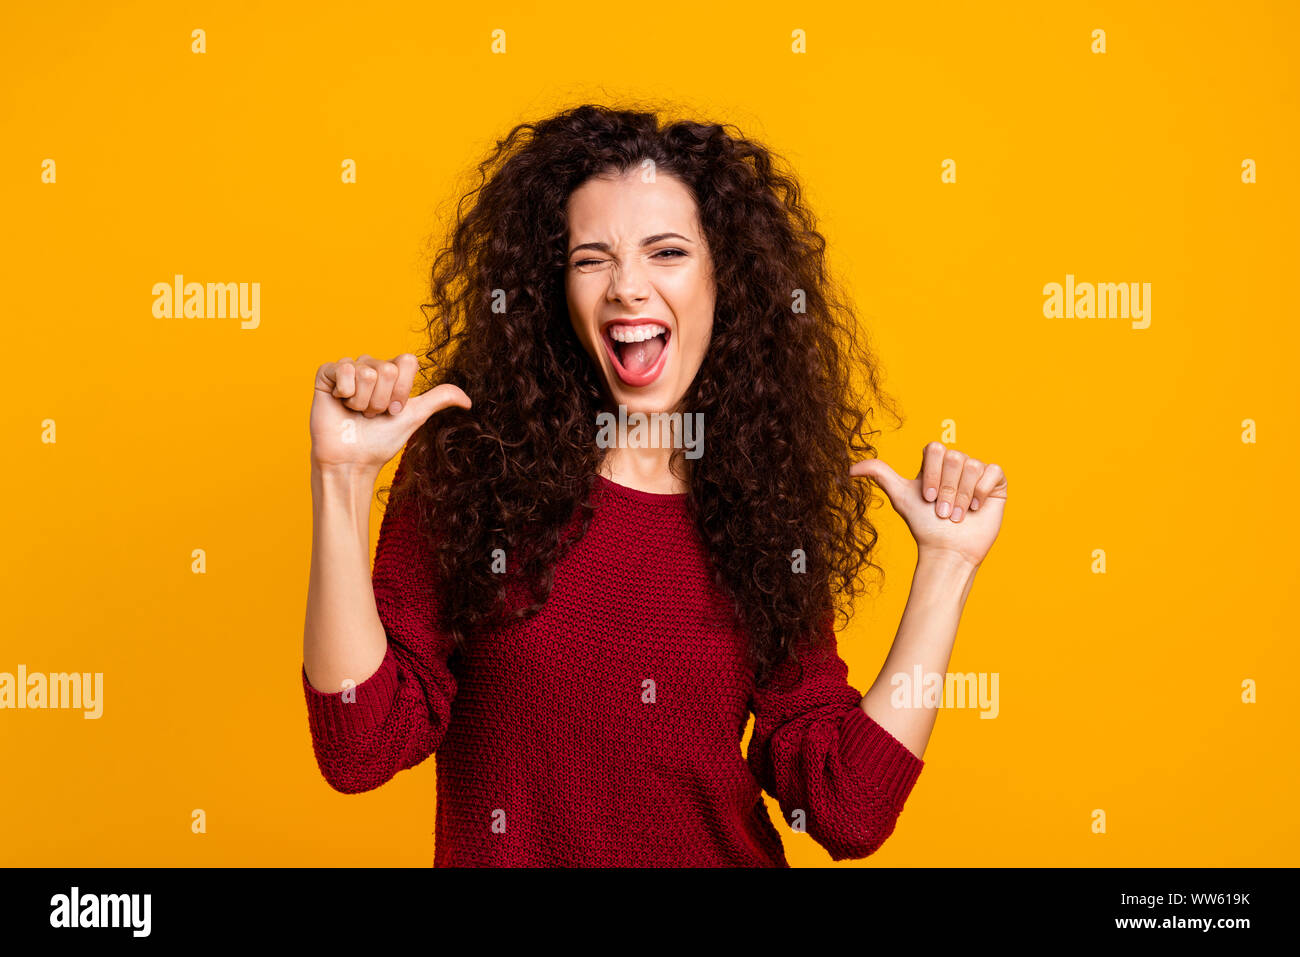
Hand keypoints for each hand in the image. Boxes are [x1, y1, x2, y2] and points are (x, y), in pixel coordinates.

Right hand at [309, 353, 470, 470]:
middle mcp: (371, 367)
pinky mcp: (327, 374)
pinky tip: (341, 403)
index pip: (407, 361)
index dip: (404, 390)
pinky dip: (345, 393)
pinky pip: (342, 368)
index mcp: (393, 373)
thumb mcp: (415, 417)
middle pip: (388, 370)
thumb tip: (469, 401)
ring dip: (363, 402)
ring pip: (366, 373)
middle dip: (382, 400)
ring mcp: (349, 369)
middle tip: (372, 415)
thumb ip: (439, 400)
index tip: (395, 410)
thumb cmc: (381, 440)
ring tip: (356, 413)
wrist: (352, 460)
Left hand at [850, 441, 1005, 567]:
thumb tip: (850, 469)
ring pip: (972, 465)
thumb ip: (879, 474)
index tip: (927, 498)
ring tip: (958, 515)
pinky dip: (982, 491)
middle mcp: (956, 464)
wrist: (947, 549)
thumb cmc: (923, 525)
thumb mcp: (899, 496)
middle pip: (954, 457)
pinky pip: (993, 471)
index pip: (934, 448)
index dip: (931, 473)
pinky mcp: (996, 482)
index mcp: (935, 463)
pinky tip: (976, 507)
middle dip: (946, 490)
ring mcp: (977, 472)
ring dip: (962, 495)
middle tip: (943, 512)